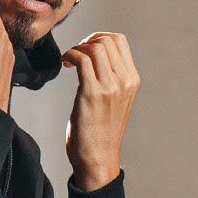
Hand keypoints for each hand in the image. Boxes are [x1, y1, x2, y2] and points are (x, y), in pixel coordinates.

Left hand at [60, 31, 139, 188]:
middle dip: (86, 41)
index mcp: (132, 81)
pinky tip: (65, 65)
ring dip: (76, 48)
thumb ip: (113, 80)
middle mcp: (124, 81)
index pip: (119, 41)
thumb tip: (96, 59)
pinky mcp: (92, 93)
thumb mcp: (116, 102)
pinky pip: (81, 59)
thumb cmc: (101, 134)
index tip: (86, 48)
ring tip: (69, 61)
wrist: (98, 160)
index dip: (99, 37)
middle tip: (75, 54)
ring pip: (94, 47)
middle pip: (105, 40)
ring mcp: (110, 87)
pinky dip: (70, 55)